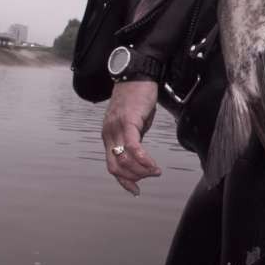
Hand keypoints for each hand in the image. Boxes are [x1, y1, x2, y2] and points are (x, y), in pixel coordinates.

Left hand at [102, 80, 161, 194]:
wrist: (137, 75)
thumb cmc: (136, 98)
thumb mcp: (133, 123)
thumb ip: (133, 139)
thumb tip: (140, 157)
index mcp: (108, 136)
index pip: (111, 166)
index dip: (124, 181)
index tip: (136, 190)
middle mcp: (108, 134)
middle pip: (116, 167)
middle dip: (135, 178)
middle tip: (151, 176)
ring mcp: (116, 128)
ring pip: (124, 160)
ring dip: (141, 171)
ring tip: (155, 170)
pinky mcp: (128, 122)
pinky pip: (133, 147)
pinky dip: (143, 160)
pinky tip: (153, 165)